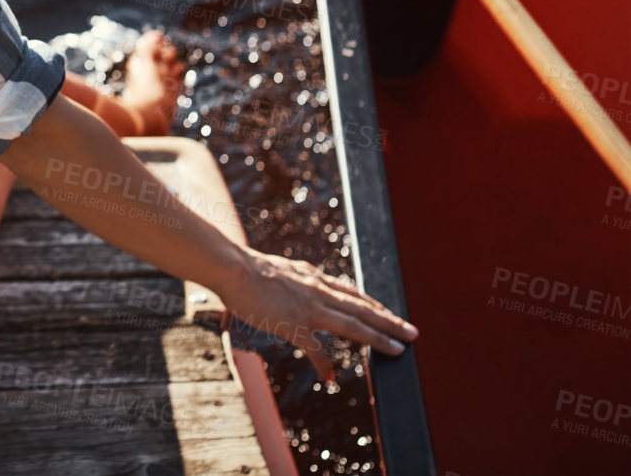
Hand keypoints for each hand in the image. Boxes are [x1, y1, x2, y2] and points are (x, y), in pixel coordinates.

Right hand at [215, 247, 418, 385]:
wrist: (232, 268)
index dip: (373, 305)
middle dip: (390, 321)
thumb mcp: (280, 270)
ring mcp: (309, 308)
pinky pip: (315, 349)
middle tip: (413, 333)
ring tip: (398, 349)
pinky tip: (330, 377)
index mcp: (313, 279)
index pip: (352, 293)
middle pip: (363, 308)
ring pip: (353, 324)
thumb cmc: (247, 269)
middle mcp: (318, 291)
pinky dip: (323, 363)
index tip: (389, 313)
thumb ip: (294, 278)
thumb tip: (300, 280)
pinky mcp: (294, 323)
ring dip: (378, 338)